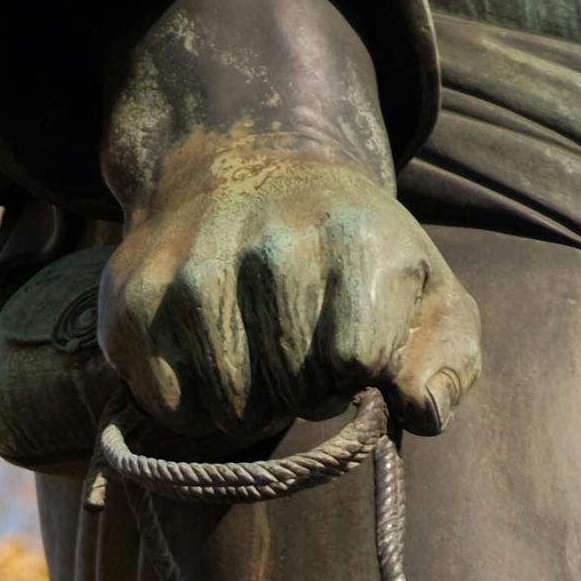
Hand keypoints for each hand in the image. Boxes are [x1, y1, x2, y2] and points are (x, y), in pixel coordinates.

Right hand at [102, 126, 480, 447]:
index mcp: (351, 233)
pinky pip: (174, 410)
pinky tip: (211, 360)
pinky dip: (197, 407)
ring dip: (251, 403)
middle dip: (304, 391)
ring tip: (257, 355)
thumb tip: (425, 412)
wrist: (246, 169)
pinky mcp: (133, 303)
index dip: (357, 375)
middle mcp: (267, 243)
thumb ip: (447, 359)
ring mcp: (193, 272)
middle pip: (292, 392)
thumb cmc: (350, 254)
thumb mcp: (425, 292)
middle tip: (300, 351)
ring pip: (230, 410)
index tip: (354, 348)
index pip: (355, 361)